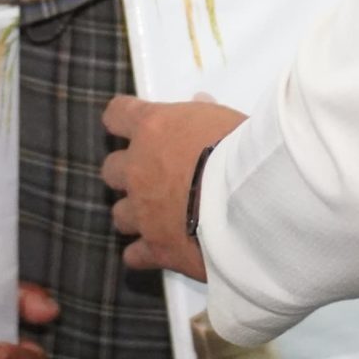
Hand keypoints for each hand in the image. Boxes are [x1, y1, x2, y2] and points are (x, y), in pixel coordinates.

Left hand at [102, 94, 248, 282]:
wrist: (246, 200)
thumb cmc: (240, 149)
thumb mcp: (226, 119)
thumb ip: (204, 114)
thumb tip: (199, 104)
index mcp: (152, 129)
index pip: (117, 114)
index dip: (123, 119)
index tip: (136, 125)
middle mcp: (137, 169)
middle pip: (112, 169)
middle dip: (129, 172)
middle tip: (156, 174)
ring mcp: (142, 212)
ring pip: (120, 214)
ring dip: (135, 213)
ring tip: (159, 215)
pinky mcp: (156, 248)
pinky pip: (135, 255)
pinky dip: (144, 252)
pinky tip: (161, 248)